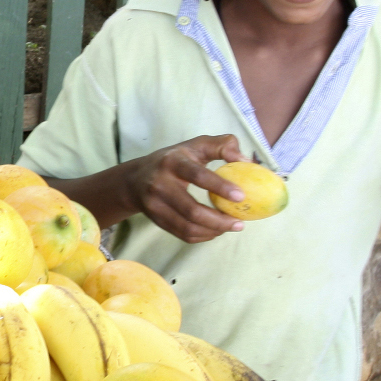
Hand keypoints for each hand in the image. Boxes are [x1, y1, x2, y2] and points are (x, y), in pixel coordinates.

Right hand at [125, 135, 250, 243]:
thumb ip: (222, 145)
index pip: (197, 175)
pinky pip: (183, 234)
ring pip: (188, 227)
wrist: (135, 180)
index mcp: (172, 162)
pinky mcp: (156, 220)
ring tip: (231, 226)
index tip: (241, 196)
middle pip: (192, 210)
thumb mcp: (195, 145)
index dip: (220, 186)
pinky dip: (203, 236)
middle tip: (240, 223)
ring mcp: (155, 205)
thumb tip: (245, 161)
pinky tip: (215, 230)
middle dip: (220, 220)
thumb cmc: (174, 160)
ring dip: (214, 231)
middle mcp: (159, 184)